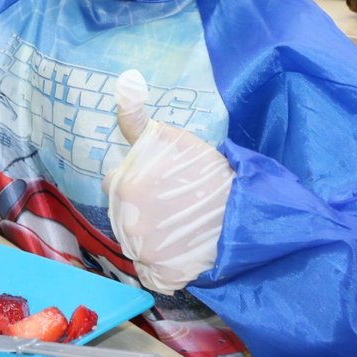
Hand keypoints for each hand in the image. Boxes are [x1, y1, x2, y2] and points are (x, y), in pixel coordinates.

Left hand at [103, 70, 233, 294]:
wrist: (243, 215)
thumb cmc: (210, 174)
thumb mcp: (173, 139)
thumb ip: (138, 120)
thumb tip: (125, 82)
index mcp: (125, 186)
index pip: (113, 182)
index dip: (135, 178)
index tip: (159, 181)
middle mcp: (126, 221)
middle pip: (123, 210)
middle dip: (141, 205)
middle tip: (176, 200)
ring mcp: (141, 251)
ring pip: (135, 237)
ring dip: (151, 231)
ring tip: (182, 222)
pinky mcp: (157, 274)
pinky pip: (149, 267)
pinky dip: (162, 260)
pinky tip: (182, 246)